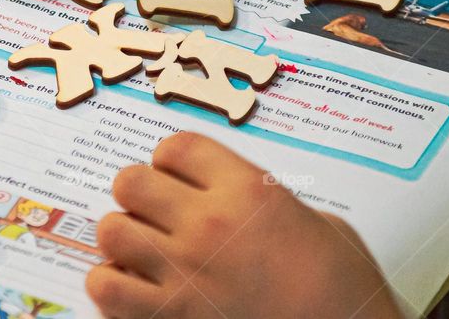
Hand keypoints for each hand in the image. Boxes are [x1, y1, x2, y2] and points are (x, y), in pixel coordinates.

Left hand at [86, 132, 401, 317]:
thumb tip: (237, 196)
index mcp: (248, 190)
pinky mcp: (171, 317)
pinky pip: (106, 287)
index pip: (175, 146)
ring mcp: (186, 272)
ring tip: (141, 250)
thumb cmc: (342, 286)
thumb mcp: (317, 222)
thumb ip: (264, 200)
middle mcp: (209, 223)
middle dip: (138, 194)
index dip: (169, 160)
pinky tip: (132, 288)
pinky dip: (109, 285)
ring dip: (121, 238)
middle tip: (154, 212)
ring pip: (110, 230)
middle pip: (130, 181)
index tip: (176, 174)